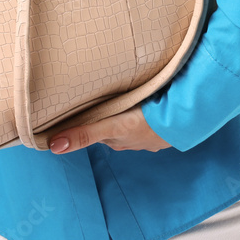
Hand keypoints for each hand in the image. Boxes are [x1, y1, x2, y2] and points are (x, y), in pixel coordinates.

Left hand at [48, 105, 172, 154]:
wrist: (186, 118)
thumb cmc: (149, 124)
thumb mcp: (113, 127)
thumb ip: (84, 134)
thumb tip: (53, 146)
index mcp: (119, 139)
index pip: (98, 130)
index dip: (89, 119)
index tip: (81, 107)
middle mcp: (134, 138)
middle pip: (114, 124)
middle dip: (108, 112)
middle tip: (100, 94)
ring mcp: (152, 131)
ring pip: (132, 119)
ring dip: (128, 109)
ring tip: (124, 93)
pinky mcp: (166, 121)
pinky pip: (151, 113)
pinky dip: (146, 106)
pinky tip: (149, 96)